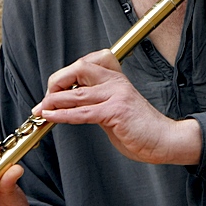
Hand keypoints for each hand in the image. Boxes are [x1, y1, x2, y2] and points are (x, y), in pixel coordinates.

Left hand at [32, 49, 202, 165]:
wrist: (165, 140)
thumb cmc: (140, 129)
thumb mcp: (114, 110)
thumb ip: (95, 103)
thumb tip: (69, 105)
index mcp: (115, 78)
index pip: (84, 65)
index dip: (64, 77)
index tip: (52, 93)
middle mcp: (115, 81)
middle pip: (78, 70)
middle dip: (57, 82)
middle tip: (45, 100)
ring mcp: (117, 95)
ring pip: (77, 93)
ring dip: (54, 101)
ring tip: (40, 109)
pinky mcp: (116, 111)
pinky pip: (83, 112)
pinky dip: (63, 115)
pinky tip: (51, 117)